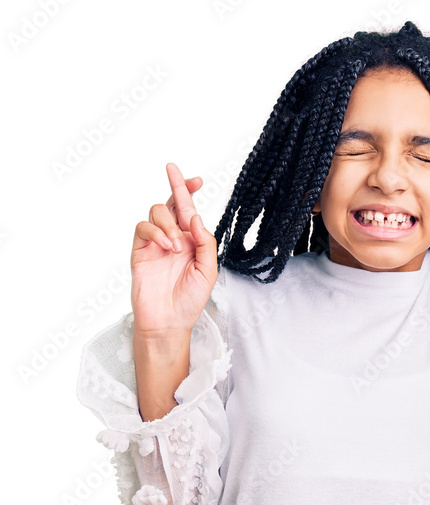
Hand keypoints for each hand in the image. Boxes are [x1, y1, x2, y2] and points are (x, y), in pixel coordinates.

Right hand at [131, 162, 217, 339]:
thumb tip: (195, 217)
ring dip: (169, 224)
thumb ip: (205, 243)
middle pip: (172, 203)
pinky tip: (166, 246)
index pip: (189, 210)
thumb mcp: (208, 272)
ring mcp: (155, 243)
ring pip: (158, 212)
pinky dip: (156, 231)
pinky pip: (144, 227)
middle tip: (181, 178)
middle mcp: (173, 238)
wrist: (168, 322)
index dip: (190, 192)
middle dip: (177, 188)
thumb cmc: (189, 301)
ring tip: (176, 247)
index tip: (197, 179)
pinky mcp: (140, 250)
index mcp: (192, 241)